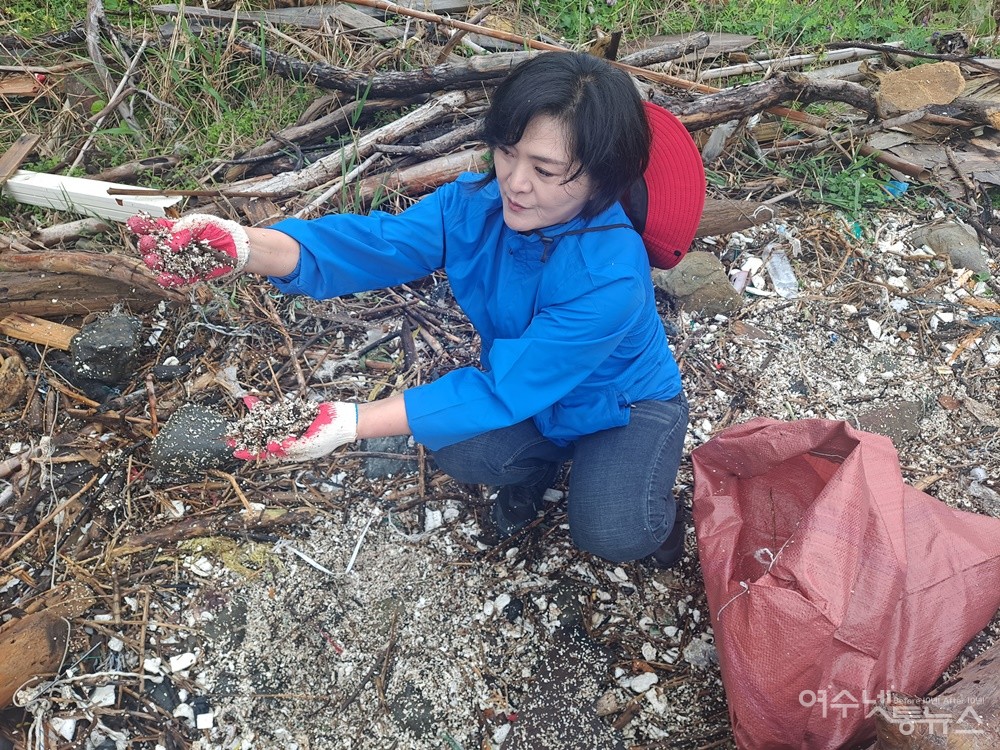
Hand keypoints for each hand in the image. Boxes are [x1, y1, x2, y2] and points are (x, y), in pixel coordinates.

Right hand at [127, 212, 250, 286]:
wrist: (236, 247)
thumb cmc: (218, 231)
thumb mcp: (199, 224)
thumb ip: (183, 231)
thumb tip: (171, 244)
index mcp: (173, 230)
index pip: (152, 228)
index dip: (141, 226)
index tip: (133, 224)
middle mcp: (173, 246)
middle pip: (152, 247)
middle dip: (146, 245)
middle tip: (147, 243)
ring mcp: (179, 261)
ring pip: (160, 264)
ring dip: (154, 263)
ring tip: (154, 260)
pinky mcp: (188, 274)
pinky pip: (175, 279)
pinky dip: (168, 279)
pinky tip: (163, 277)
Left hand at [230, 397, 358, 461]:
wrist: (345, 419)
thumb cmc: (330, 435)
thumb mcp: (310, 443)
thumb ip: (291, 446)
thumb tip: (271, 446)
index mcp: (292, 452)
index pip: (267, 453)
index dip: (250, 453)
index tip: (235, 452)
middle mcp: (289, 440)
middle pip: (263, 439)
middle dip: (247, 436)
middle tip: (230, 435)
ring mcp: (292, 427)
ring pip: (267, 424)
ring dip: (253, 420)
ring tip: (238, 419)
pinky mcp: (295, 415)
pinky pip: (276, 412)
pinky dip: (265, 408)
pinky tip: (253, 403)